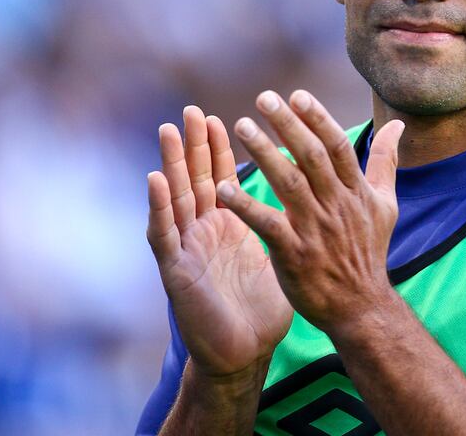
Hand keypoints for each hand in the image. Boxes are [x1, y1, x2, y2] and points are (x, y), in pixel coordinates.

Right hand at [147, 106, 292, 378]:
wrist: (243, 355)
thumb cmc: (259, 309)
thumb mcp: (277, 255)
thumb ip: (285, 224)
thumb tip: (309, 202)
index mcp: (227, 227)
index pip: (221, 179)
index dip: (220, 149)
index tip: (221, 117)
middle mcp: (203, 232)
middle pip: (196, 180)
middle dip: (194, 145)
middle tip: (191, 111)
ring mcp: (187, 249)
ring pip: (175, 198)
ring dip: (171, 164)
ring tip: (169, 132)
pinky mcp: (176, 271)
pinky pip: (164, 234)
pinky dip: (159, 206)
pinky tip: (155, 180)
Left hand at [217, 89, 404, 334]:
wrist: (361, 308)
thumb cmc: (368, 252)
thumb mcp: (386, 205)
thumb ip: (386, 162)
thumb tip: (399, 125)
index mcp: (356, 191)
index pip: (337, 146)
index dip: (317, 118)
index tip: (296, 95)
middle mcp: (336, 205)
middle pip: (312, 157)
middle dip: (287, 125)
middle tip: (263, 98)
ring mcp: (316, 229)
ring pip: (289, 183)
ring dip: (265, 153)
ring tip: (242, 127)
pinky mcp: (294, 253)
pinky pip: (267, 224)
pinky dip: (245, 205)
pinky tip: (223, 188)